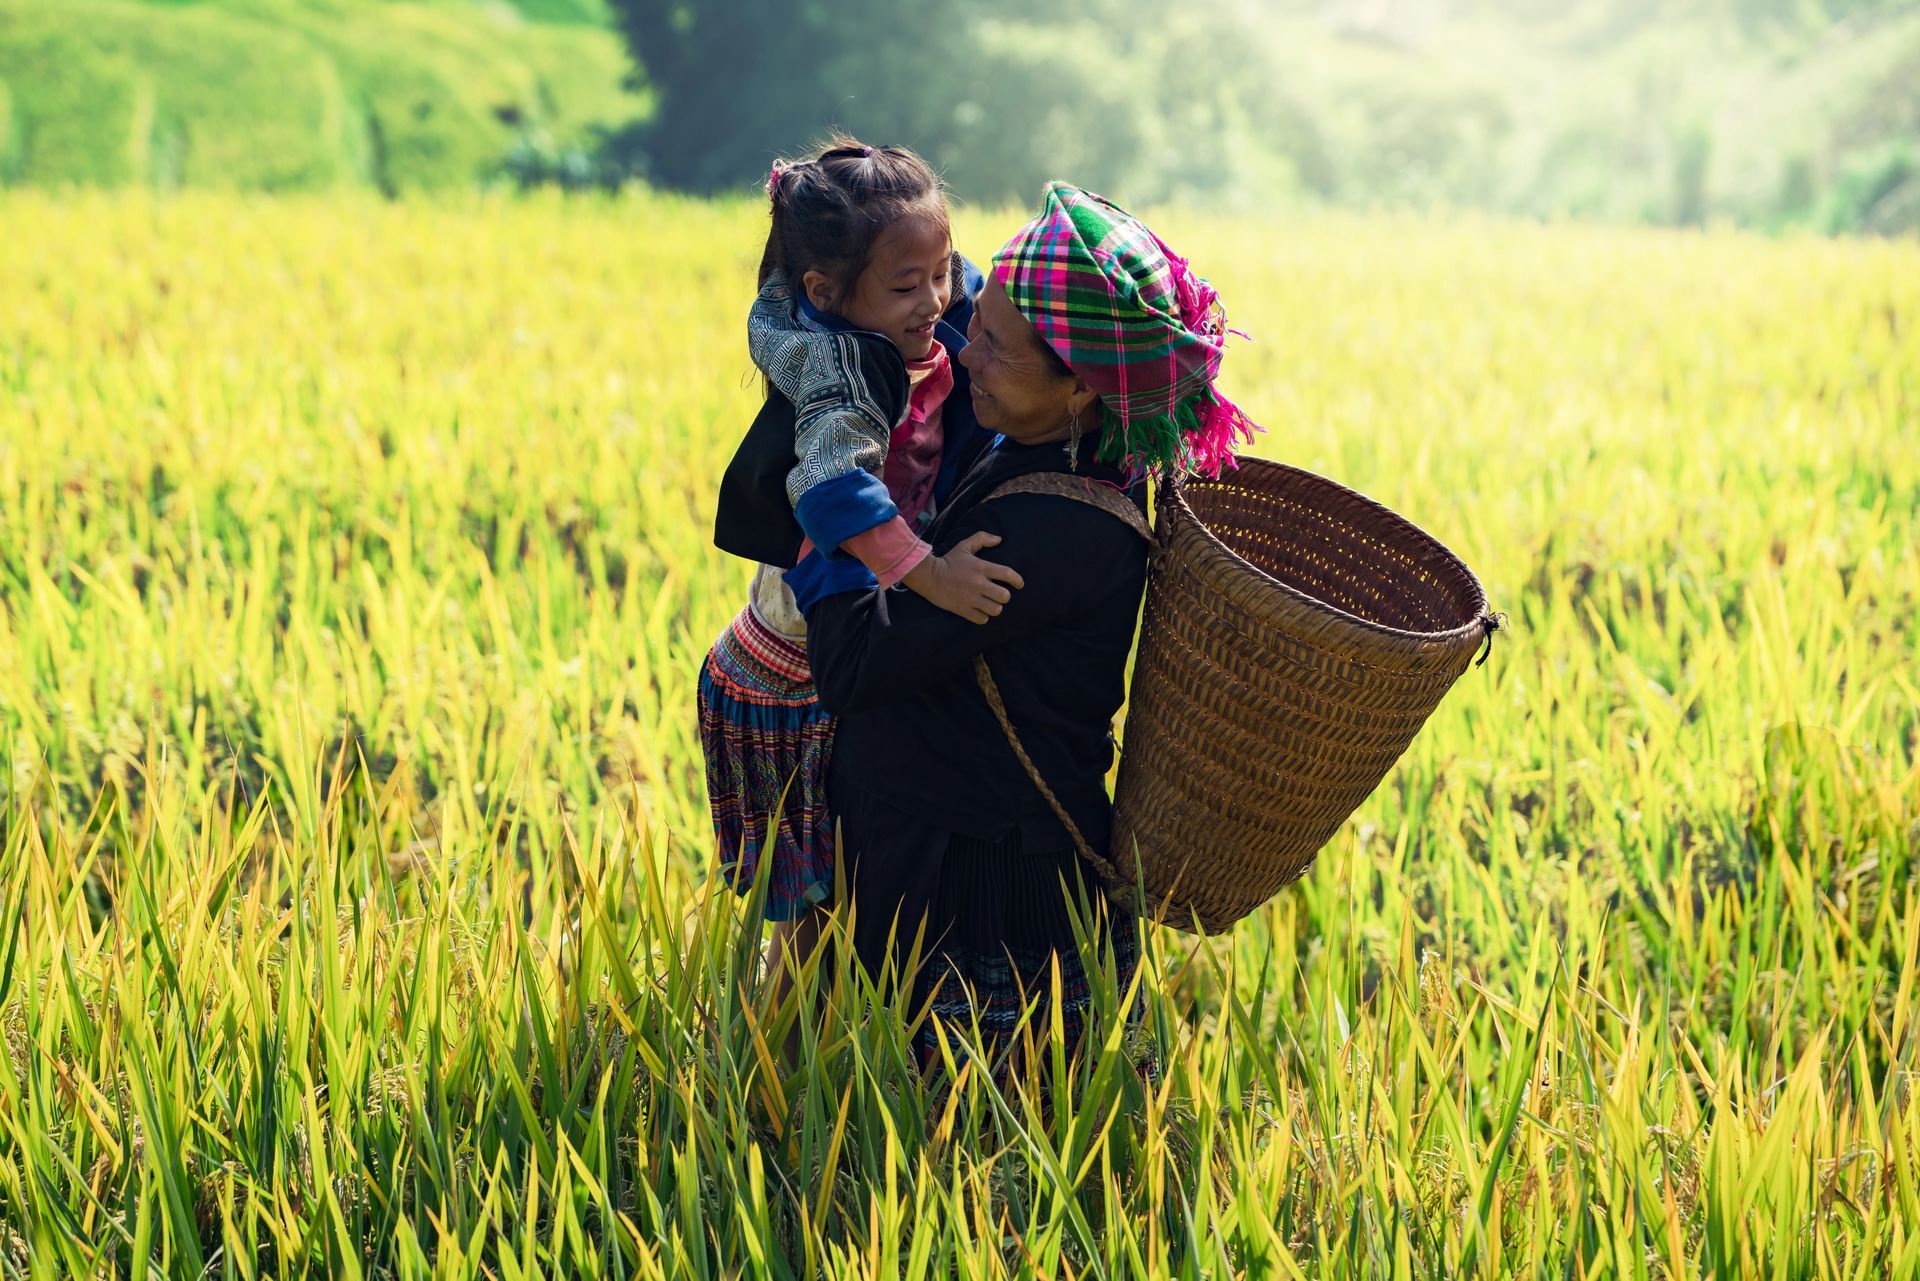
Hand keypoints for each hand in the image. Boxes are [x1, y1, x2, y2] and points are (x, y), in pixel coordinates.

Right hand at [902, 531, 1025, 622]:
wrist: (929, 576)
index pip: (1007, 574)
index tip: (1019, 584)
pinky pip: (982, 619)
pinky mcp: (963, 610)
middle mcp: (978, 584)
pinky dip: (983, 617)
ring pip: (995, 610)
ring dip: (995, 608)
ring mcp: (971, 598)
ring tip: (990, 604)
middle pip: (1004, 596)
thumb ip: (982, 538)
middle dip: (1004, 596)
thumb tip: (999, 539)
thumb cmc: (948, 561)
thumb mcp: (964, 546)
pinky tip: (980, 611)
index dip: (1017, 580)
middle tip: (999, 595)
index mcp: (981, 568)